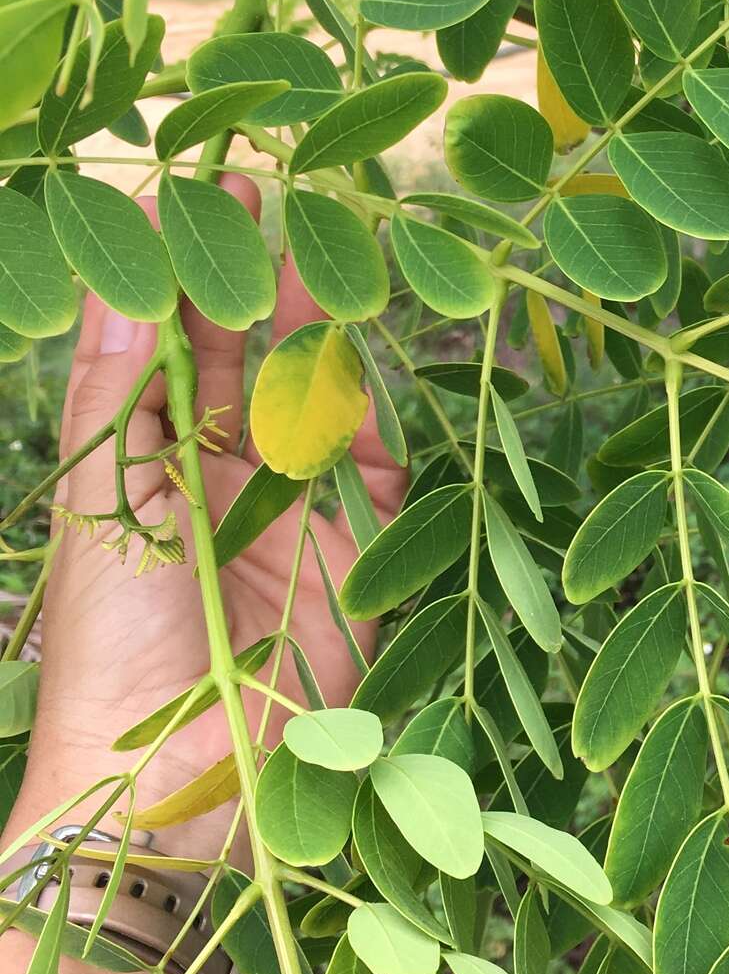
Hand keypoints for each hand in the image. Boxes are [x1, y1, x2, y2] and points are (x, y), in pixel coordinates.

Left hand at [6, 177, 406, 863]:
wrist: (182, 801)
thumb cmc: (113, 656)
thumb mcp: (104, 508)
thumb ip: (116, 391)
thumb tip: (117, 269)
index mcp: (147, 459)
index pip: (171, 335)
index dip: (188, 257)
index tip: (204, 173)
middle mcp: (223, 473)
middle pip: (250, 345)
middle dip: (267, 264)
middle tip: (285, 173)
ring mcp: (298, 507)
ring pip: (318, 386)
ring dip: (323, 310)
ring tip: (333, 221)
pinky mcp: (365, 547)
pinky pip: (380, 457)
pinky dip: (376, 398)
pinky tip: (366, 329)